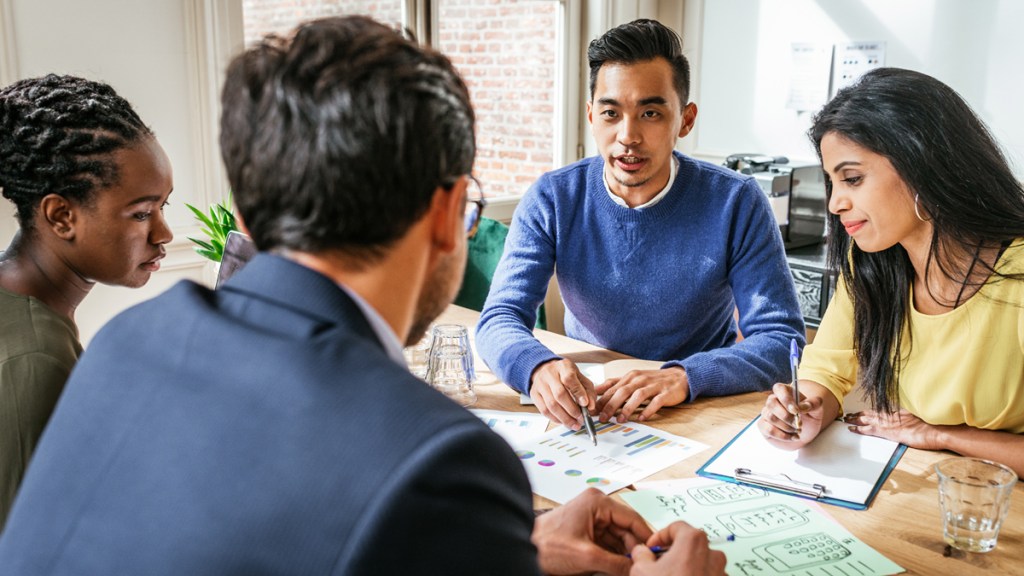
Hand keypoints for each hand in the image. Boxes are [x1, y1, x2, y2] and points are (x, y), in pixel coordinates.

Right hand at [530, 359, 595, 428]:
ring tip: (574, 424)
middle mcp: (549, 374)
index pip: (569, 379)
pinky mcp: (534, 393)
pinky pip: (543, 410)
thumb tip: (590, 406)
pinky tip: (563, 421)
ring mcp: (540, 384)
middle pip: (559, 394)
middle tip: (581, 419)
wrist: (546, 369)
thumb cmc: (565, 374)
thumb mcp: (580, 377)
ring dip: (564, 418)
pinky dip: (555, 419)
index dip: (578, 393)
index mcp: (563, 367)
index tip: (585, 404)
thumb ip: (588, 391)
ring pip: (551, 405)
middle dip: (572, 410)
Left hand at [532, 488, 652, 575]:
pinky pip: (609, 543)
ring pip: (619, 538)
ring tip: (633, 568)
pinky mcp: (587, 531)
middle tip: (644, 566)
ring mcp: (592, 518)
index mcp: (597, 502)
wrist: (524, 549)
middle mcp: (597, 506)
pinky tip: (621, 567)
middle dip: (634, 549)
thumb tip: (637, 570)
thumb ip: (616, 564)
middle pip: (627, 529)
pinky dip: (615, 556)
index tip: (656, 554)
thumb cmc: (546, 545)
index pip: (632, 518)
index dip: (646, 538)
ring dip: (626, 554)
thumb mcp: (586, 557)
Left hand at [594, 368, 687, 422]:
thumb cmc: (653, 380)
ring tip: (620, 419)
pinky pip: (656, 402)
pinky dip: (648, 410)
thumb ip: (615, 384)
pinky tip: (641, 418)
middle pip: (623, 391)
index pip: (613, 388)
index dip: (601, 399)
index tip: (592, 410)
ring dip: (628, 408)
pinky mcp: (665, 393)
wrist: (680, 376)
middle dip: (611, 405)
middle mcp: (640, 379)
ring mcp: (653, 386)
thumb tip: (596, 390)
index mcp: (631, 376)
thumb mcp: (633, 379)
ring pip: (638, 396)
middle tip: (603, 418)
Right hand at [629, 521, 726, 575]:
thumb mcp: (641, 571)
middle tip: (657, 565)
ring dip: (684, 568)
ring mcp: (720, 573)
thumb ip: (640, 555)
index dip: (660, 536)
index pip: (677, 527)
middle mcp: (712, 554)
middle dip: (672, 553)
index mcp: (693, 541)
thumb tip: (642, 552)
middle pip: (689, 544)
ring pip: (699, 562)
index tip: (652, 547)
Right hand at [757, 382, 827, 449]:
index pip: (779, 389)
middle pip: (771, 403)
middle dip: (786, 416)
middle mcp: (773, 401)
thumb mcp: (817, 410)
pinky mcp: (764, 426)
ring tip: (797, 431)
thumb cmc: (809, 418)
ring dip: (786, 427)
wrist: (805, 434)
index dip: (786, 399)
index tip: (796, 411)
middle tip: (799, 424)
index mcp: (785, 392)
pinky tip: (792, 437)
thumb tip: (802, 406)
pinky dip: (783, 436)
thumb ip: (813, 404)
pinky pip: (768, 429)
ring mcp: (767, 413)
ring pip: (770, 417)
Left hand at [844, 409, 941, 448]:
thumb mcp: (921, 418)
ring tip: (846, 419)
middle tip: (848, 414)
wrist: (938, 430)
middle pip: (872, 413)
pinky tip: (852, 429)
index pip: (881, 411)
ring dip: (856, 419)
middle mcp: (892, 416)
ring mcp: (890, 424)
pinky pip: (870, 430)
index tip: (862, 411)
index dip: (870, 411)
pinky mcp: (889, 432)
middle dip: (859, 414)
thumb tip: (909, 421)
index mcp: (900, 412)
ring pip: (867, 419)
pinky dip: (860, 429)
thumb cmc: (934, 426)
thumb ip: (911, 418)